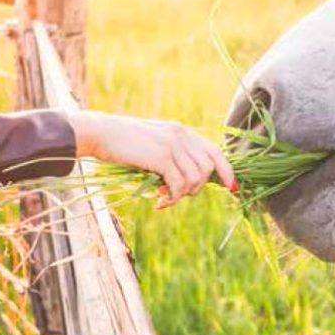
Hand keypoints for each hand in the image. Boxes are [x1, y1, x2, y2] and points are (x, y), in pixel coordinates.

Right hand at [68, 111, 235, 206]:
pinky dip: (171, 199)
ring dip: (181, 195)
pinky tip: (157, 202)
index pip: (214, 152)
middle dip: (195, 189)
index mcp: (182, 132)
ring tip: (162, 198)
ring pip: (195, 180)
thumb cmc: (123, 143)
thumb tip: (184, 181)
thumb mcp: (153, 145)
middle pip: (207, 170)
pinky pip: (179, 185)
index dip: (226, 171)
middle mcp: (182, 136)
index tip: (233, 187)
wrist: (102, 133)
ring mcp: (173, 145)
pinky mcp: (162, 157)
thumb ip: (171, 156)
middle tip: (173, 195)